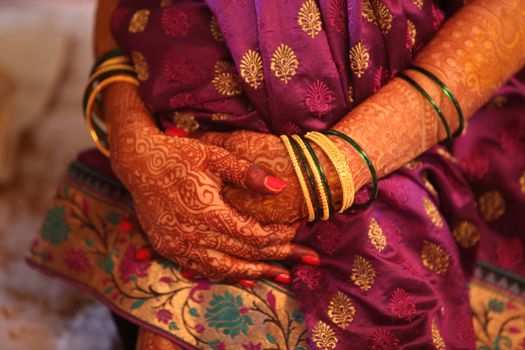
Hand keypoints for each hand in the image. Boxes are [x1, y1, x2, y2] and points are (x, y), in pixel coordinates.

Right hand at [108, 108, 317, 281]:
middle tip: (306, 260)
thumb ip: (248, 173)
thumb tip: (281, 187)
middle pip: (245, 254)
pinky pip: (203, 269)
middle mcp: (193, 235)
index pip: (254, 234)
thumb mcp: (214, 156)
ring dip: (255, 272)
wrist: (137, 162)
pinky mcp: (169, 248)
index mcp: (208, 212)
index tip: (298, 230)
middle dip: (278, 257)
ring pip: (225, 268)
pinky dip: (227, 274)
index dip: (279, 236)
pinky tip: (245, 277)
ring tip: (282, 275)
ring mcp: (179, 246)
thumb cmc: (178, 154)